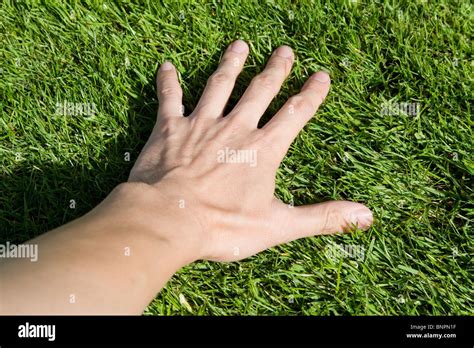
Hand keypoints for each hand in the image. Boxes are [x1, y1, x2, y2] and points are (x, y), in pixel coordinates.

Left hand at [128, 40, 372, 261]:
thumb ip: (323, 217)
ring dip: (230, 64)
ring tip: (239, 45)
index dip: (311, 94)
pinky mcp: (169, 129)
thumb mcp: (279, 225)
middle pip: (260, 91)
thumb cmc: (223, 226)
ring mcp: (201, 124)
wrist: (169, 221)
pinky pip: (170, 98)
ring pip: (219, 85)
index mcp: (263, 149)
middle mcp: (235, 128)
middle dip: (275, 70)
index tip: (322, 75)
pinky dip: (168, 82)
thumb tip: (367, 216)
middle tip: (284, 50)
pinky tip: (166, 67)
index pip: (295, 114)